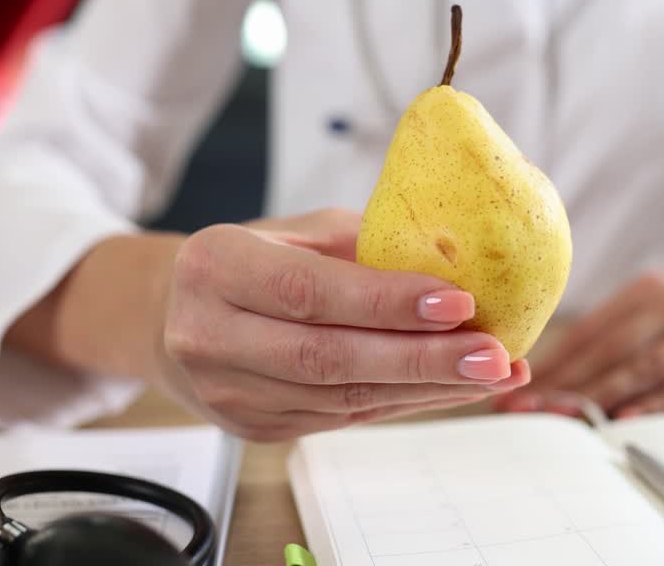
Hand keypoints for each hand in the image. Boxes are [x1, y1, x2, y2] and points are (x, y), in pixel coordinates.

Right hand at [156, 209, 529, 440]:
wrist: (171, 317)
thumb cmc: (248, 261)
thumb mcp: (294, 232)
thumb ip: (361, 246)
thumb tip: (455, 263)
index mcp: (216, 267)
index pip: (307, 292)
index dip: (386, 303)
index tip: (458, 303)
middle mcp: (210, 335)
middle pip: (327, 358)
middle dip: (421, 360)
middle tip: (493, 354)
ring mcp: (230, 394)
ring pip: (341, 399)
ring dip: (426, 390)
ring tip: (490, 373)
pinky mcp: (255, 430)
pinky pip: (342, 419)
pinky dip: (403, 404)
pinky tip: (450, 389)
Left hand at [496, 269, 663, 418]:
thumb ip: (621, 330)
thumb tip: (555, 368)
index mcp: (648, 289)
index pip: (589, 329)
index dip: (550, 359)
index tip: (513, 384)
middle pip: (608, 348)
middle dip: (561, 380)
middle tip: (522, 407)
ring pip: (641, 367)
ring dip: (596, 396)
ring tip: (558, 417)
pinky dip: (655, 405)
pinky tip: (625, 421)